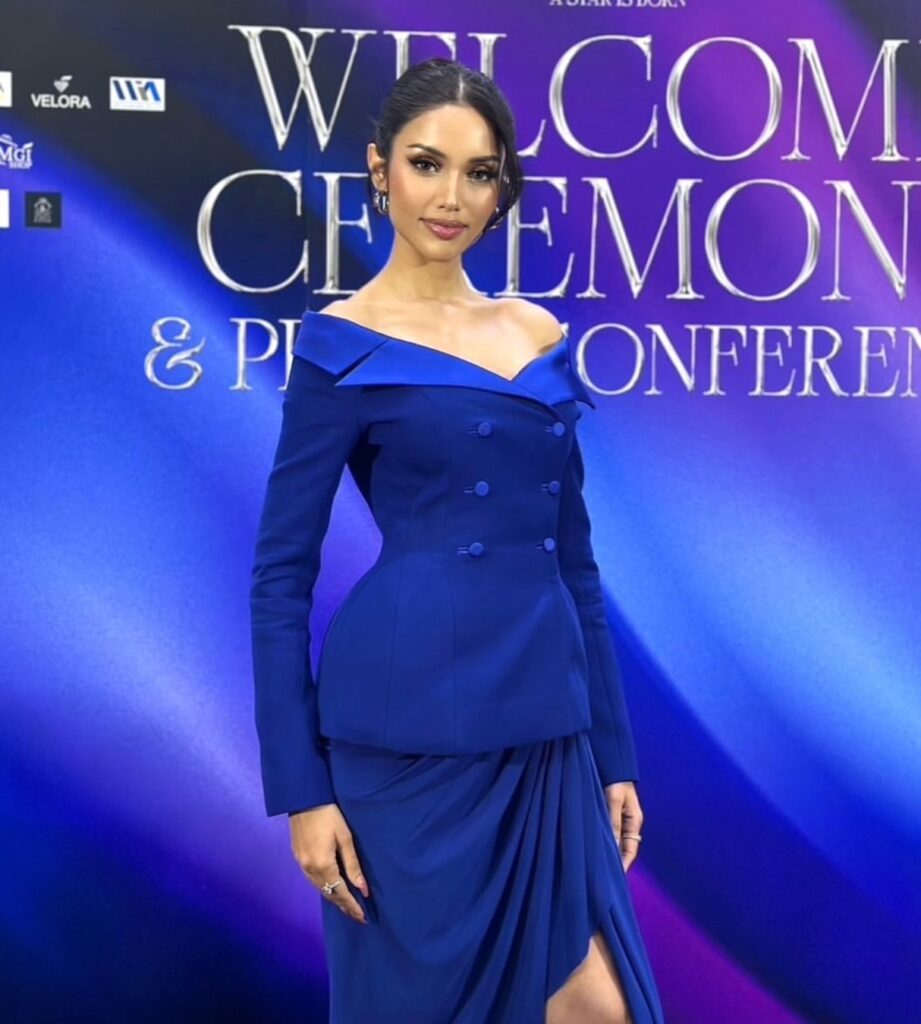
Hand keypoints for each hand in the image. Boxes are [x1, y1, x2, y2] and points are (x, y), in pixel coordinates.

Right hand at [289, 803, 369, 923]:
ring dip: (333, 898)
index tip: (363, 917)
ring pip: (319, 888)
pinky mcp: (297, 858)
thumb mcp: (345, 838)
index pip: (340, 892)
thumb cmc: (329, 814)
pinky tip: (331, 888)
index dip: (352, 906)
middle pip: (328, 894)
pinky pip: (312, 880)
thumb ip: (353, 865)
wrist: (304, 798)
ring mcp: (301, 864)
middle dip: (344, 906)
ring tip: (347, 906)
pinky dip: (324, 887)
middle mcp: (309, 869)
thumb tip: (363, 888)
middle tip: (357, 916)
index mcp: (323, 865)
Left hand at [603, 781, 643, 871]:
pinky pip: (609, 833)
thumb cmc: (615, 780)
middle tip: (605, 879)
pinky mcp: (610, 815)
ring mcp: (620, 819)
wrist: (612, 764)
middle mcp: (629, 823)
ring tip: (599, 869)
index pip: (631, 849)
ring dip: (609, 853)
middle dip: (616, 862)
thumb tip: (611, 844)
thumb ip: (612, 821)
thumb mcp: (613, 800)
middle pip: (624, 848)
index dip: (624, 864)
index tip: (616, 878)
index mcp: (634, 821)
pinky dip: (604, 842)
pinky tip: (594, 849)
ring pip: (616, 842)